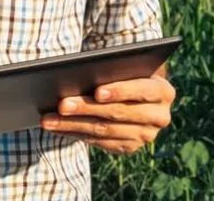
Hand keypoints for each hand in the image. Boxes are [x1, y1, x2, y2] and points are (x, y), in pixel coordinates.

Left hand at [40, 74, 175, 153]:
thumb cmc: (127, 71)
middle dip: (87, 108)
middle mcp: (159, 116)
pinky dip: (75, 133)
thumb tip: (83, 75)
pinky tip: (57, 127)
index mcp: (164, 91)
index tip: (97, 91)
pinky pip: (99, 142)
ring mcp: (146, 135)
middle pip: (119, 113)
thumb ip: (115, 69)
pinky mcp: (130, 147)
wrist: (136, 94)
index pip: (142, 90)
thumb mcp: (127, 67)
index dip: (120, 91)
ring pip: (105, 130)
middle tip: (62, 104)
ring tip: (50, 118)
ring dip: (73, 124)